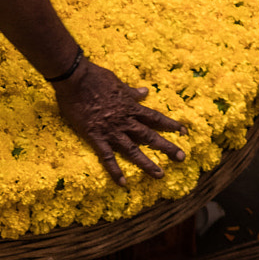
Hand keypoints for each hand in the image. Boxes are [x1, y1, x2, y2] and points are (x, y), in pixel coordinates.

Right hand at [53, 54, 186, 187]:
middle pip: (149, 136)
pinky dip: (115, 170)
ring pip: (133, 149)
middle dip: (167, 147)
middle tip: (182, 158)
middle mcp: (125, 120)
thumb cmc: (94, 76)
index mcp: (130, 106)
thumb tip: (145, 91)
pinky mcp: (96, 136)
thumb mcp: (117, 82)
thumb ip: (131, 91)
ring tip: (160, 175)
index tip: (184, 131)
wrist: (74, 78)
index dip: (170, 125)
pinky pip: (107, 156)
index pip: (155, 117)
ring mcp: (111, 130)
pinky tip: (122, 183)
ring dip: (147, 163)